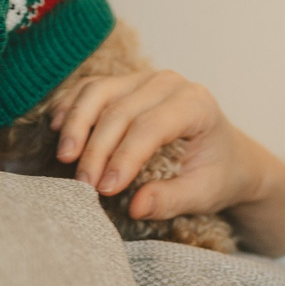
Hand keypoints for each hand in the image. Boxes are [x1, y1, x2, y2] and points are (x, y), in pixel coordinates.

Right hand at [51, 69, 284, 252]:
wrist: (227, 156)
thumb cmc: (217, 174)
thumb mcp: (204, 194)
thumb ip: (171, 200)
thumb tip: (136, 206)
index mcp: (197, 105)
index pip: (151, 127)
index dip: (124, 157)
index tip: (105, 189)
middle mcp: (170, 84)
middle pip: (121, 111)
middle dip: (97, 149)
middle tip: (83, 184)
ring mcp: (145, 79)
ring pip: (100, 92)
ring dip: (77, 123)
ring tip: (65, 158)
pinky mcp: (126, 83)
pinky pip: (91, 88)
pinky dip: (72, 105)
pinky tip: (58, 129)